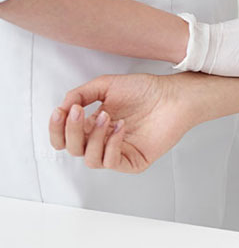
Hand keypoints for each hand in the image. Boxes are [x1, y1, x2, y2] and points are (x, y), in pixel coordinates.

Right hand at [48, 74, 189, 172]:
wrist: (172, 95)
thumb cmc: (146, 90)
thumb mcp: (105, 85)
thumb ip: (80, 94)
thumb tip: (62, 107)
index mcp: (94, 125)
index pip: (65, 137)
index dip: (57, 128)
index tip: (60, 112)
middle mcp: (104, 141)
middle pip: (73, 149)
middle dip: (72, 130)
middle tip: (79, 111)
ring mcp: (118, 152)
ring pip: (89, 159)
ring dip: (93, 137)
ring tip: (106, 116)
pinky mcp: (133, 161)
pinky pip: (112, 162)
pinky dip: (111, 145)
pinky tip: (120, 127)